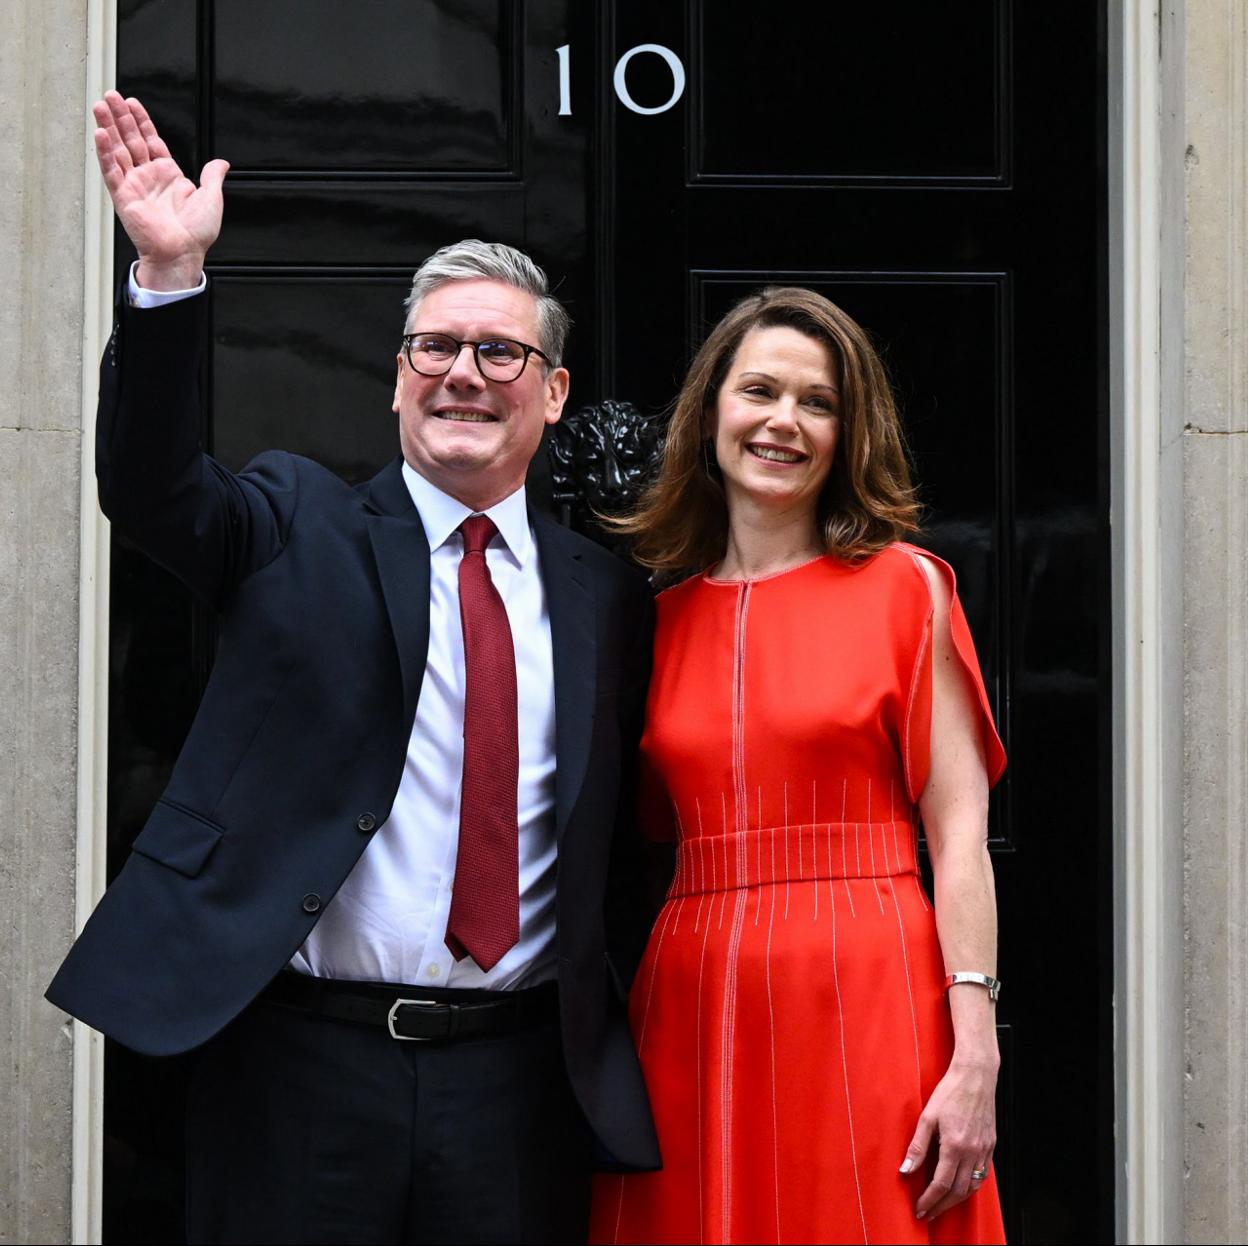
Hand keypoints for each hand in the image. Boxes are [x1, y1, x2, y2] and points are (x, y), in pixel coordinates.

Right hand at [93, 90, 228, 289]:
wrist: (183, 253)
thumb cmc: (196, 233)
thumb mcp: (211, 198)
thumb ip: (212, 176)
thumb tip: (221, 163)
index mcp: (168, 175)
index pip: (151, 140)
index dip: (141, 121)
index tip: (132, 103)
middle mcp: (149, 177)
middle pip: (131, 140)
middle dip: (121, 117)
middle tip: (110, 96)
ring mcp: (134, 185)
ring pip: (117, 150)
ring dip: (108, 127)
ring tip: (100, 106)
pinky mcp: (123, 196)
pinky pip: (111, 170)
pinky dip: (105, 152)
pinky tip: (101, 134)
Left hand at [900, 1056, 997, 1221]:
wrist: (975, 1077)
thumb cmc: (950, 1092)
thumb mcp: (927, 1117)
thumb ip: (917, 1146)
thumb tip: (906, 1170)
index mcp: (955, 1146)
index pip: (941, 1184)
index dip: (929, 1200)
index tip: (919, 1209)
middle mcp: (972, 1153)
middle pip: (957, 1192)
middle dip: (941, 1206)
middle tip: (927, 1213)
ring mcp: (984, 1151)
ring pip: (972, 1187)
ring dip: (956, 1201)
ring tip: (941, 1206)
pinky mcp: (990, 1146)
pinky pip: (982, 1176)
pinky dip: (971, 1187)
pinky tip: (961, 1188)